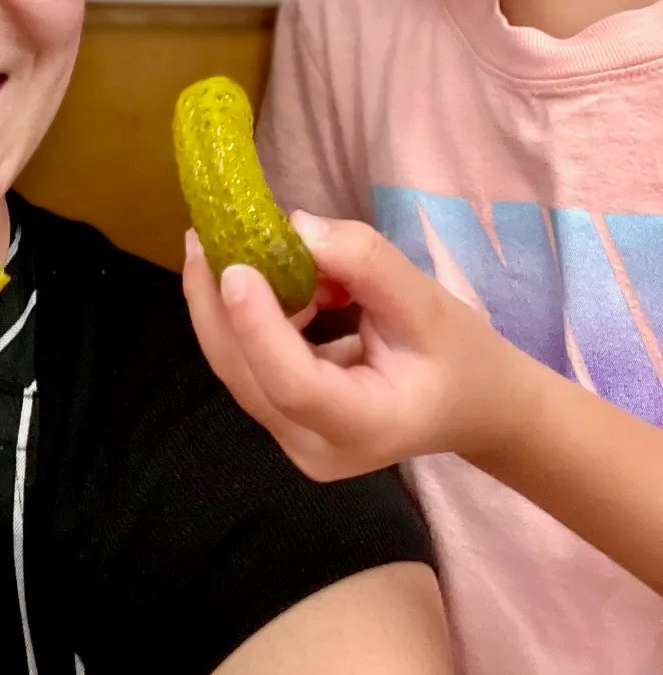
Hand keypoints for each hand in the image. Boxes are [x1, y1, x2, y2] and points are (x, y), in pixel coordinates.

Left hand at [183, 213, 518, 480]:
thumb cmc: (461, 357)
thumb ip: (367, 263)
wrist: (474, 407)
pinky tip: (274, 275)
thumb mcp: (428, 302)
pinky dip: (250, 313)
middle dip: (216, 302)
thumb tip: (296, 227)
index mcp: (365, 427)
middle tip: (200, 233)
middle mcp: (314, 447)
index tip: (235, 265)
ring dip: (230, 301)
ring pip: (236, 366)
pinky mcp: (281, 418)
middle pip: (244, 374)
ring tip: (243, 240)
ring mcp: (292, 439)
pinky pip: (247, 362)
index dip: (258, 325)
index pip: (294, 384)